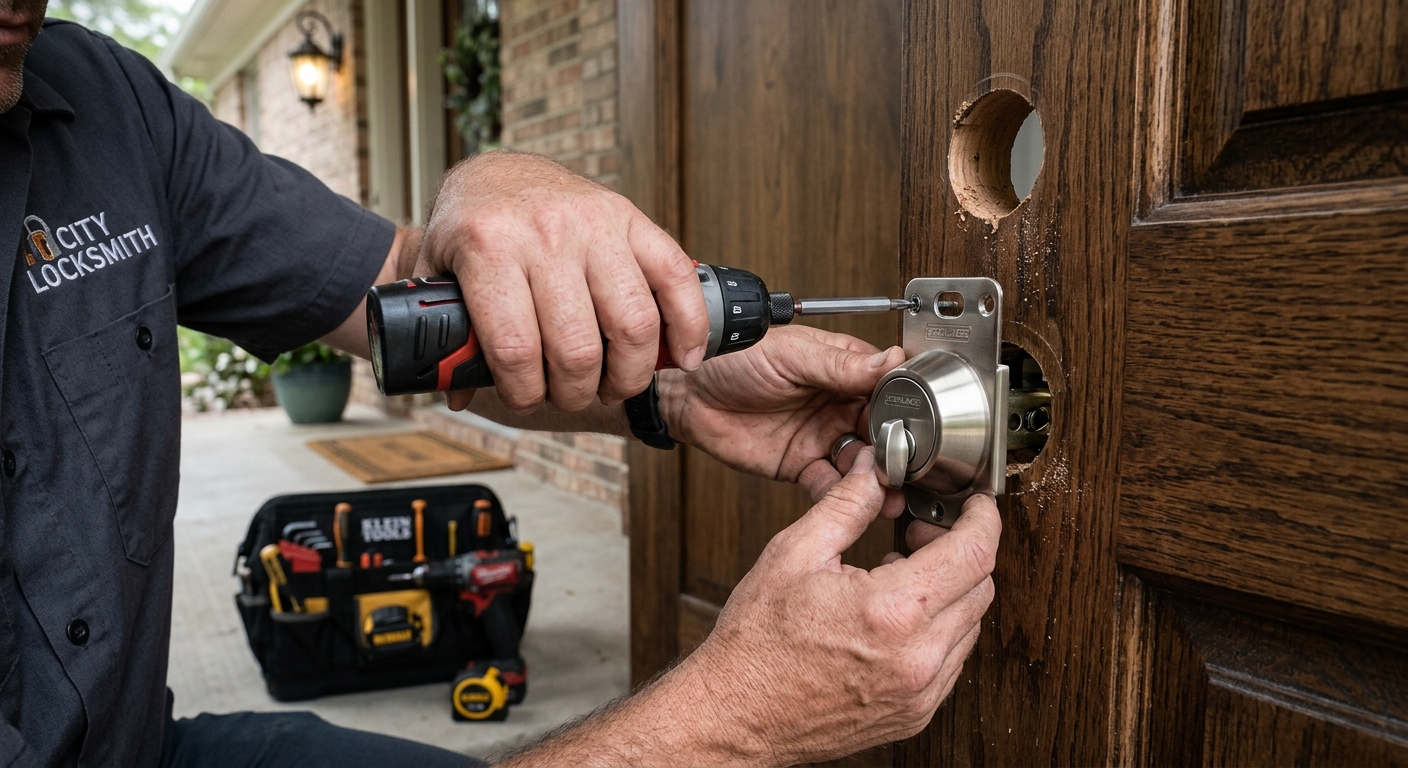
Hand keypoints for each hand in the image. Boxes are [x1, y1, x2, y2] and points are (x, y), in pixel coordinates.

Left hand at [419, 150, 709, 412]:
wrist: (500, 174)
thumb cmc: (471, 231)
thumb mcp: (438, 275)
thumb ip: (442, 331)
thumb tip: (459, 390)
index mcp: (488, 246)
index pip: (516, 348)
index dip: (524, 392)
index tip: (526, 398)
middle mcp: (545, 232)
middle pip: (578, 347)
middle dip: (576, 391)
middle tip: (570, 395)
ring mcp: (594, 223)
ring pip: (632, 323)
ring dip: (628, 374)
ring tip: (614, 384)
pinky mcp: (631, 217)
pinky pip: (674, 276)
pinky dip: (688, 324)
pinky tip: (683, 356)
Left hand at [657, 324, 907, 512]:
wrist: (688, 392)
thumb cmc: (734, 357)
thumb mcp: (791, 354)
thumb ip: (841, 365)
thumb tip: (892, 360)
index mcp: (843, 368)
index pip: (889, 388)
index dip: (907, 407)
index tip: (922, 425)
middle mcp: (838, 403)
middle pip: (883, 430)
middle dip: (899, 450)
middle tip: (910, 467)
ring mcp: (821, 436)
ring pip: (862, 462)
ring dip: (877, 478)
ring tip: (889, 491)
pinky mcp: (801, 465)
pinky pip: (830, 485)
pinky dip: (845, 496)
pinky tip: (857, 503)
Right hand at [659, 449, 997, 764]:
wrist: (737, 715)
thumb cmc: (756, 644)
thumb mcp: (793, 554)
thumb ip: (844, 507)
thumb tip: (872, 473)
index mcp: (890, 612)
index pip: (974, 554)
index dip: (983, 519)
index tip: (977, 506)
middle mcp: (916, 658)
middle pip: (981, 588)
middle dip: (963, 551)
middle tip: (922, 536)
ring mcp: (919, 692)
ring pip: (972, 626)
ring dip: (952, 593)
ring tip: (904, 576)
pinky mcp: (915, 715)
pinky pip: (953, 661)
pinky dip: (940, 631)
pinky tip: (899, 618)